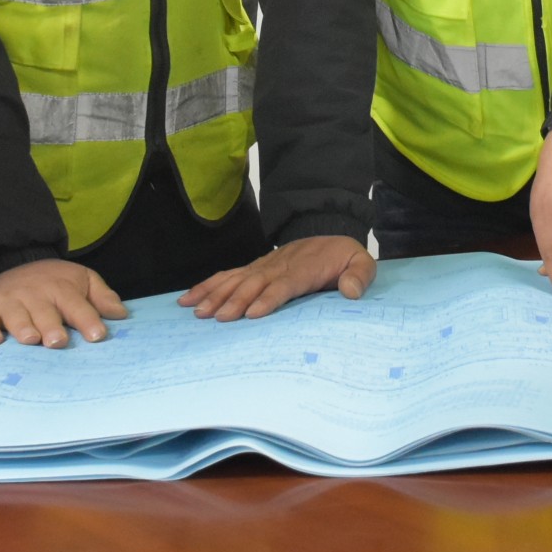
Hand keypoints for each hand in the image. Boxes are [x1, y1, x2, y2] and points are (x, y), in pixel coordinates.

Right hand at [0, 258, 127, 346]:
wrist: (8, 261)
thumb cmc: (51, 281)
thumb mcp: (81, 280)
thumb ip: (101, 297)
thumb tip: (122, 314)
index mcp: (62, 289)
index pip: (78, 305)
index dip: (88, 320)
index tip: (97, 336)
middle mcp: (35, 294)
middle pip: (45, 313)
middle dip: (52, 327)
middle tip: (58, 342)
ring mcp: (9, 301)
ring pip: (16, 316)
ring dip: (23, 328)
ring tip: (30, 339)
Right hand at [184, 236, 375, 319]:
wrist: (329, 233)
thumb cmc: (345, 256)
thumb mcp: (362, 262)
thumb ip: (359, 276)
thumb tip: (350, 291)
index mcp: (305, 268)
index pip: (284, 284)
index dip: (268, 298)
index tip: (251, 314)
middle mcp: (279, 266)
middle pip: (254, 283)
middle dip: (234, 300)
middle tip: (216, 318)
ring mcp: (263, 266)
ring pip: (236, 279)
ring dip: (216, 294)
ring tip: (197, 311)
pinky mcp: (254, 268)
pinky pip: (228, 275)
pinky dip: (208, 285)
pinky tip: (189, 298)